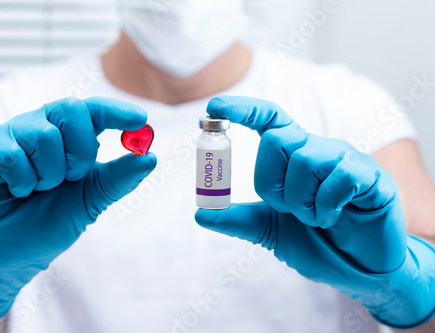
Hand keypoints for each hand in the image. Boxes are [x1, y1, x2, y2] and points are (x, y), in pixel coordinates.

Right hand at [0, 97, 156, 323]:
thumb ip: (119, 178)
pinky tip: (17, 192)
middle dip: (79, 151)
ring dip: (49, 174)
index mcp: (68, 135)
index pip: (94, 110)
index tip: (140, 119)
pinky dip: (22, 181)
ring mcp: (10, 135)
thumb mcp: (92, 199)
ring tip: (39, 190)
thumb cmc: (51, 220)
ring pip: (42, 135)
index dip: (117, 111)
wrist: (14, 252)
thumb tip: (150, 157)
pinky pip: (11, 154)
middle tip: (71, 178)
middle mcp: (40, 126)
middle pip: (70, 109)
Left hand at [195, 96, 434, 328]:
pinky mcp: (371, 175)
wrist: (359, 270)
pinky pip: (339, 177)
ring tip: (315, 218)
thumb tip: (200, 214)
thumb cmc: (318, 243)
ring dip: (301, 201)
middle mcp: (318, 150)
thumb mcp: (270, 231)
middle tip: (284, 209)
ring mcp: (345, 159)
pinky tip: (334, 218)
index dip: (242, 109)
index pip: (269, 119)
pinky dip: (327, 208)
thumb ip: (239, 220)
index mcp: (294, 157)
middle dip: (271, 181)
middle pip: (278, 138)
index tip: (214, 107)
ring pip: (305, 159)